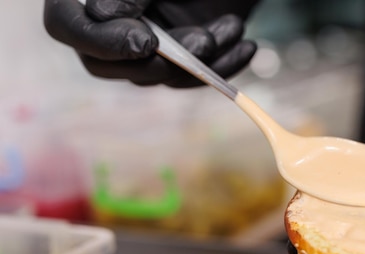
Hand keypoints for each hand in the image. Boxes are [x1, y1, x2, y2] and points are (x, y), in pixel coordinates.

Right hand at [43, 0, 258, 86]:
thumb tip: (100, 13)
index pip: (66, 25)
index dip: (102, 42)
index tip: (146, 41)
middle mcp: (112, 19)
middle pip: (108, 66)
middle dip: (161, 63)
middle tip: (203, 41)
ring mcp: (145, 40)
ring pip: (156, 77)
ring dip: (200, 61)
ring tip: (233, 25)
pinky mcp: (179, 54)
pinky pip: (190, 78)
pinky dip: (223, 66)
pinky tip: (248, 45)